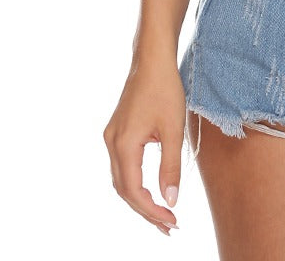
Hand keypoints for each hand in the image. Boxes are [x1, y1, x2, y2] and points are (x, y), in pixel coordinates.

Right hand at [103, 60, 186, 235]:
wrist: (152, 59)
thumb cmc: (165, 89)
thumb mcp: (173, 130)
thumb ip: (171, 167)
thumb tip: (170, 201)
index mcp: (123, 145)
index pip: (134, 191)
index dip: (152, 211)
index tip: (172, 222)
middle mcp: (111, 143)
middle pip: (124, 190)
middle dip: (145, 210)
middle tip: (169, 226)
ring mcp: (111, 137)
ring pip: (121, 179)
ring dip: (139, 198)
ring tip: (162, 214)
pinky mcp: (116, 131)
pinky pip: (122, 165)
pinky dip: (135, 182)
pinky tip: (150, 189)